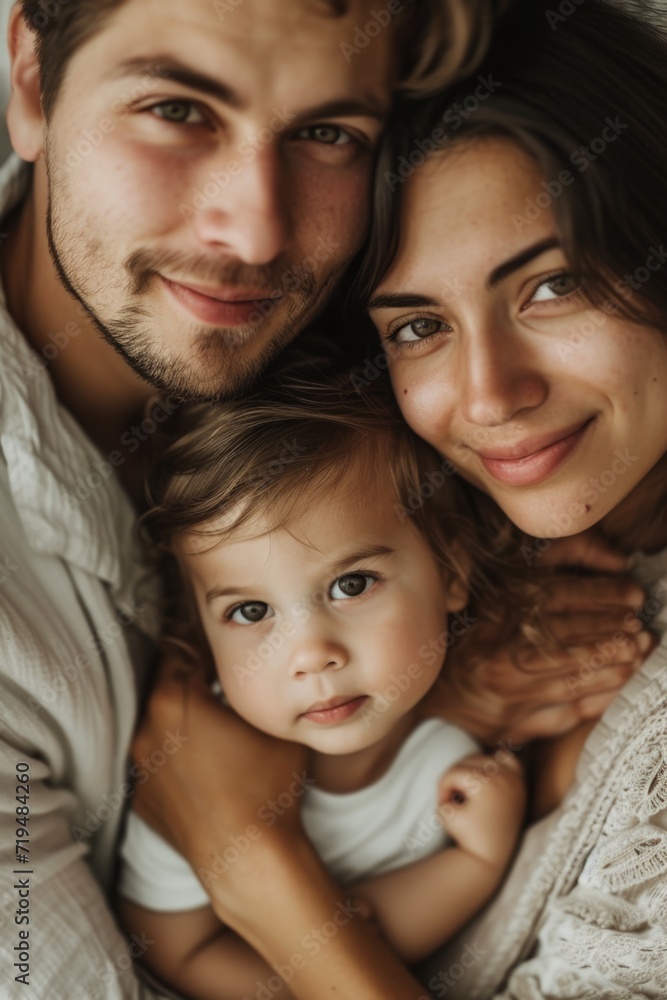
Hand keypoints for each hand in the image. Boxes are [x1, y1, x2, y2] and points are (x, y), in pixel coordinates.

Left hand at [131, 653, 306, 911]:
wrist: (249, 860)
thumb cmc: (267, 785)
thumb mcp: (269, 719)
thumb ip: (251, 685)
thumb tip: (253, 666)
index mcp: (173, 700)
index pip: (177, 648)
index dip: (200, 643)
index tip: (218, 642)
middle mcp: (146, 730)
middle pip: (164, 685)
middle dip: (191, 678)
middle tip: (220, 677)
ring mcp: (141, 767)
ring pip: (159, 724)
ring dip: (182, 717)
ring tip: (217, 723)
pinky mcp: (144, 798)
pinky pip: (158, 760)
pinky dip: (177, 754)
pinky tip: (208, 764)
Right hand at [424, 532, 654, 744]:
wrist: (435, 696)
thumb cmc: (473, 639)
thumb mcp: (503, 591)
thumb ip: (555, 561)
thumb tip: (614, 558)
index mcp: (494, 616)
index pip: (557, 598)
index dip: (602, 595)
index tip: (633, 595)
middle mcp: (501, 654)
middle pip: (570, 639)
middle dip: (613, 634)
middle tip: (641, 630)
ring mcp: (508, 694)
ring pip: (574, 679)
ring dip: (614, 667)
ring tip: (637, 654)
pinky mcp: (514, 725)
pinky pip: (566, 714)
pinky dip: (597, 700)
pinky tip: (616, 685)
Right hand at [437, 751, 525, 868]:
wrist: (493, 857)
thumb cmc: (468, 837)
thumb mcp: (445, 814)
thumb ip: (443, 789)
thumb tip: (456, 775)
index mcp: (487, 782)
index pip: (453, 772)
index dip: (442, 788)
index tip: (442, 805)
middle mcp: (504, 776)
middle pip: (467, 762)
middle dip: (454, 778)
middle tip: (452, 799)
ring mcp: (515, 779)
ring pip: (484, 758)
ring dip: (471, 770)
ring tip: (466, 792)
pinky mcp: (520, 784)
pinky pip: (508, 761)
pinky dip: (496, 763)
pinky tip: (486, 778)